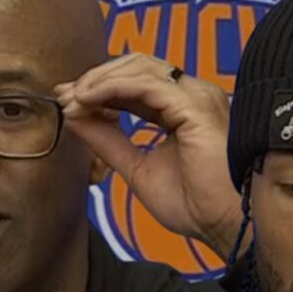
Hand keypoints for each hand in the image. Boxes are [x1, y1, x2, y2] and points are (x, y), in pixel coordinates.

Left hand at [55, 54, 246, 260]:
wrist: (226, 225)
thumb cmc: (198, 205)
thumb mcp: (137, 168)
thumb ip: (108, 140)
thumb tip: (76, 115)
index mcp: (184, 109)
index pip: (136, 83)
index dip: (100, 87)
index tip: (68, 100)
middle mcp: (193, 95)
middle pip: (136, 66)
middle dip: (96, 77)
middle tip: (66, 95)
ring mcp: (196, 96)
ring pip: (139, 67)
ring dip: (99, 80)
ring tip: (74, 98)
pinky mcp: (194, 105)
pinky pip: (144, 84)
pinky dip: (111, 87)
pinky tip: (88, 100)